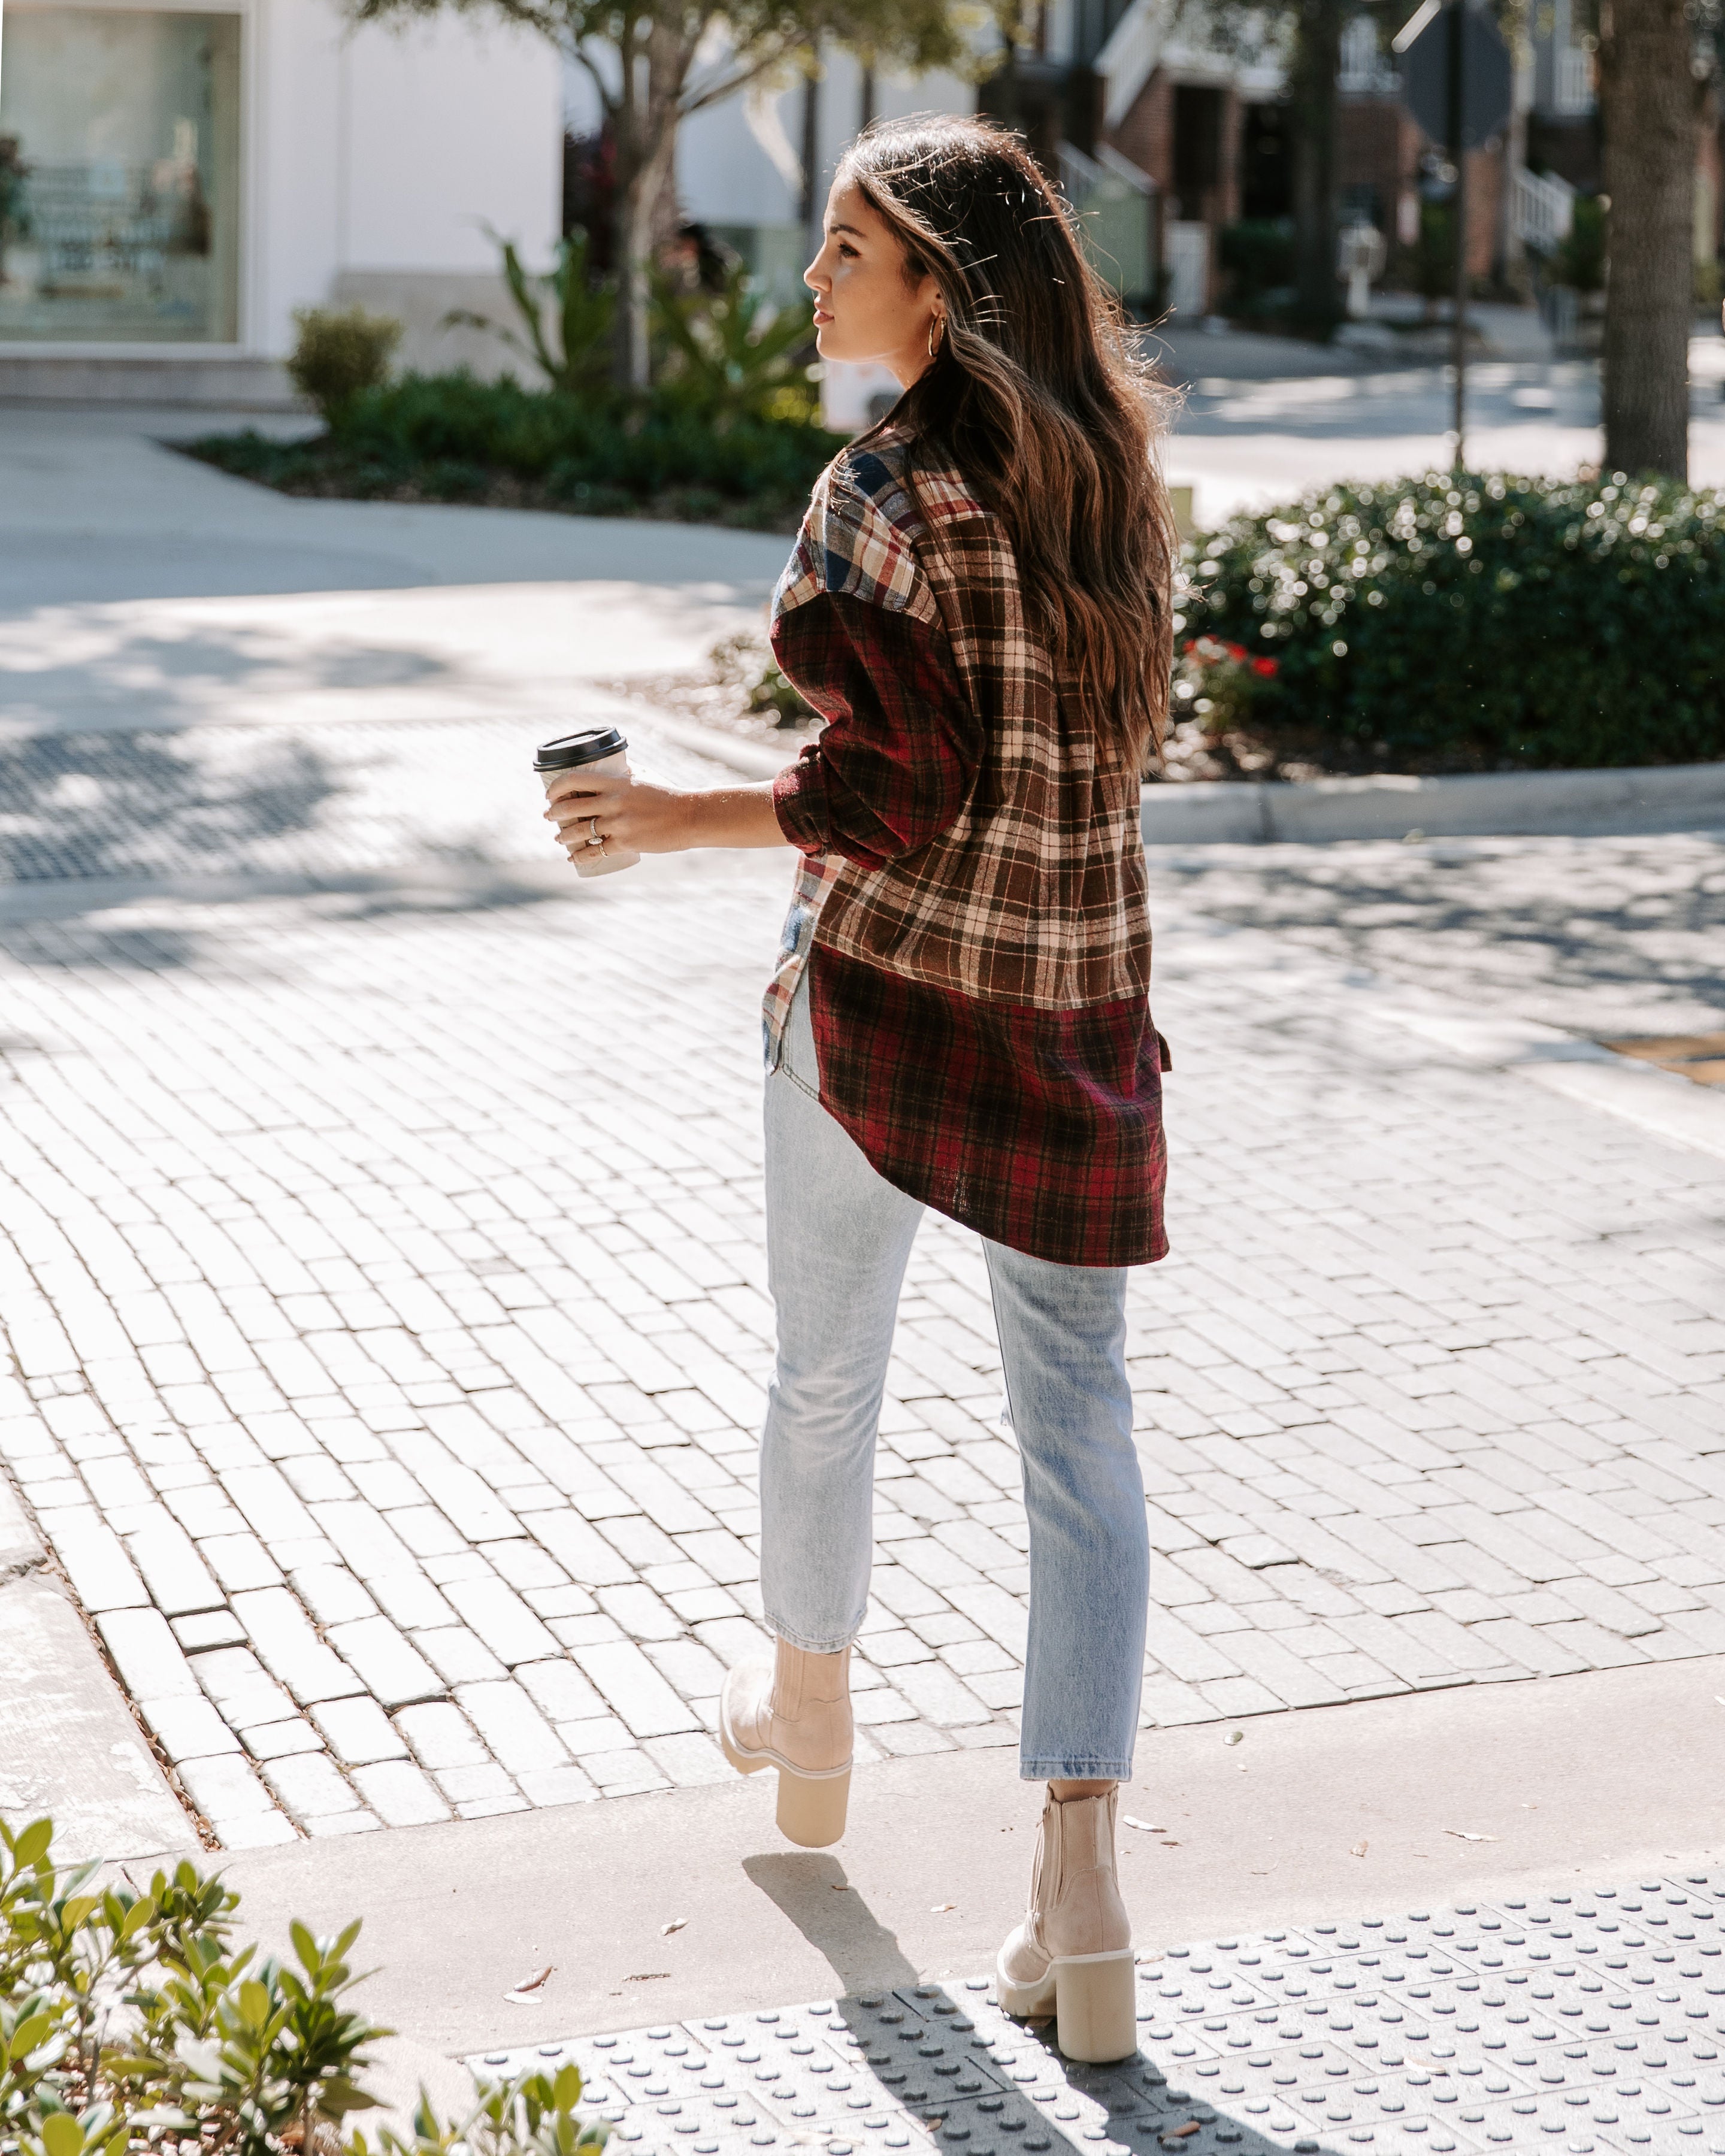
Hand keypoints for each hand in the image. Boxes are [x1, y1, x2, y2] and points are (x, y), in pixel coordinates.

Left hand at [544, 770, 696, 857]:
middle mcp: (613, 801)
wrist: (690, 816)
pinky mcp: (626, 843)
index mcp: (616, 782)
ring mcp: (619, 823)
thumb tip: (607, 769)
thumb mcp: (643, 778)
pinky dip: (580, 857)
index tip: (550, 794)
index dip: (556, 787)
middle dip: (554, 813)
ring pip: (578, 831)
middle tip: (548, 816)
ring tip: (558, 839)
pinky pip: (595, 852)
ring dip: (563, 837)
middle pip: (571, 807)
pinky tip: (573, 859)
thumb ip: (623, 776)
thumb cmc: (667, 796)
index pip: (575, 779)